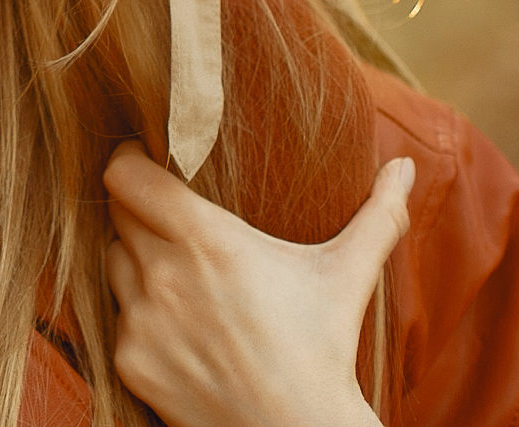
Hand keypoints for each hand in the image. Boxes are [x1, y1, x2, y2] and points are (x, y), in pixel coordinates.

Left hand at [101, 141, 413, 426]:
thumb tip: (405, 167)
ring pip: (114, 263)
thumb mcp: (347, 275)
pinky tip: (179, 324)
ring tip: (178, 272)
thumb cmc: (322, 349)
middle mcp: (163, 275)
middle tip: (170, 217)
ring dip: (136, 260)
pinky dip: (139, 314)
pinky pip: (118, 317)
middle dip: (139, 208)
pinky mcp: (131, 360)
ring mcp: (141, 320)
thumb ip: (377, 214)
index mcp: (207, 240)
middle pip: (118, 213)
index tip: (147, 158)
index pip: (127, 175)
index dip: (130, 159)